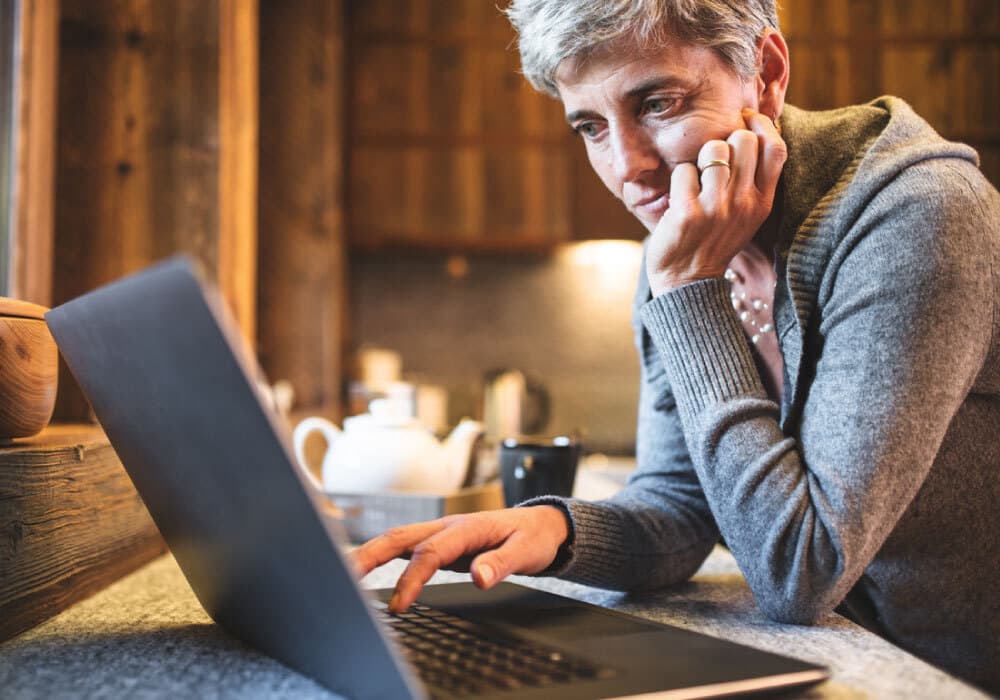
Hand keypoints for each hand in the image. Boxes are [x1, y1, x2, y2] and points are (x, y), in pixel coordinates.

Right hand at [351, 505, 569, 611]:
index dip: (412, 578)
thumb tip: (480, 577)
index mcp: (466, 528)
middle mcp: (447, 526)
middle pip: (399, 537)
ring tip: (342, 575)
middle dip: (369, 556)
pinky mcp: (438, 542)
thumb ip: (501, 563)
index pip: (431, 553)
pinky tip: (363, 568)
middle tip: (344, 578)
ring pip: (396, 539)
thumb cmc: (532, 537)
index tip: (398, 605)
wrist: (540, 523)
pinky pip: (404, 547)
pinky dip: (380, 556)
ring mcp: (440, 532)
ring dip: (368, 554)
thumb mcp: (526, 551)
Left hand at [646, 109, 786, 294]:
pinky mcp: (689, 213)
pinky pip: (683, 170)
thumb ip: (752, 179)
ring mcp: (717, 208)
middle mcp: (744, 203)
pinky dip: (678, 179)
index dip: (761, 125)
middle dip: (724, 141)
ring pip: (713, 149)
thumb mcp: (745, 214)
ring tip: (695, 182)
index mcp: (762, 202)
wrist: (687, 282)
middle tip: (712, 160)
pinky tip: (679, 199)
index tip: (745, 119)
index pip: (776, 148)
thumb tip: (753, 130)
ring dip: (699, 159)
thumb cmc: (713, 240)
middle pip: (743, 140)